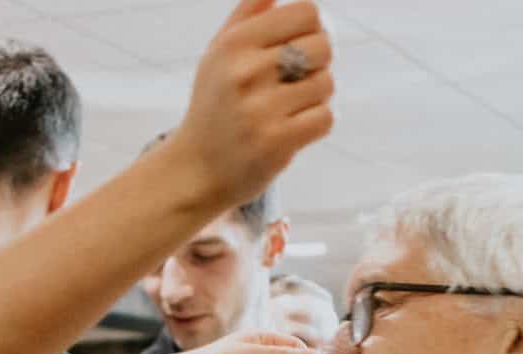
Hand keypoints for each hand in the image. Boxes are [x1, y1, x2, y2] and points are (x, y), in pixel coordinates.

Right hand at [163, 1, 334, 212]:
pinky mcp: (277, 143)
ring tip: (291, 106)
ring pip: (326, 84)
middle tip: (298, 78)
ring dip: (317, 96)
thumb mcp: (219, 52)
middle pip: (323, 45)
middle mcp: (246, 72)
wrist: (196, 169)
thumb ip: (249, 13)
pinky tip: (295, 128)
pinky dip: (317, 123)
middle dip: (318, 62)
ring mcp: (262, 110)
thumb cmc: (215, 104)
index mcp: (235, 43)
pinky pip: (326, 118)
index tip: (303, 43)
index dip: (314, 27)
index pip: (307, 11)